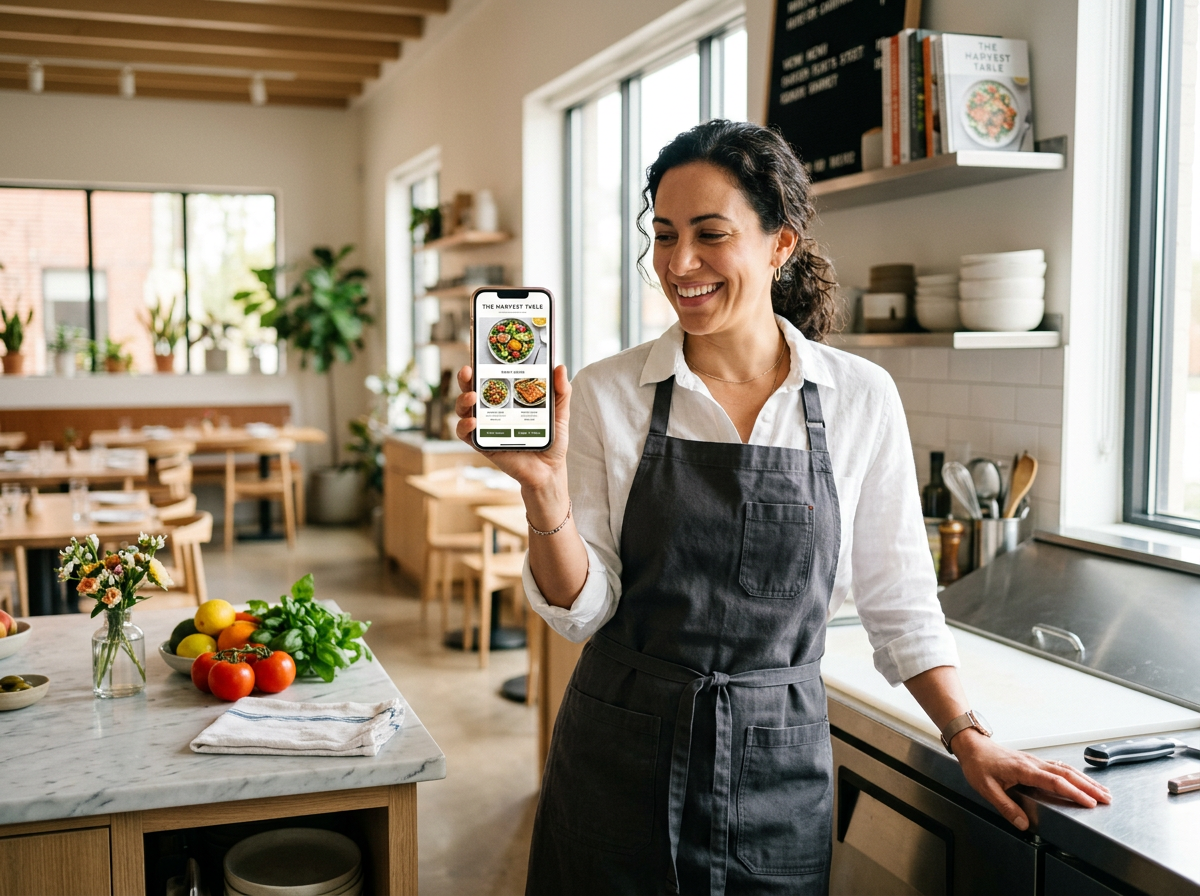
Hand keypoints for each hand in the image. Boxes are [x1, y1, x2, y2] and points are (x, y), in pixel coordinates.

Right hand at [454, 364, 571, 496]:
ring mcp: (486, 426)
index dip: (482, 366)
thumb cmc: (551, 440)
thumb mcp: (559, 413)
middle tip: (468, 371)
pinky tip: (474, 421)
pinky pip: (465, 434)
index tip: (479, 354)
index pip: (491, 378)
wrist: (549, 471)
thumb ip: (561, 391)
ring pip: (464, 409)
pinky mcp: (483, 443)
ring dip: (462, 400)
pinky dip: (465, 426)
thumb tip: (560, 367)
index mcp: (509, 399)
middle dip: (465, 378)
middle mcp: (493, 411)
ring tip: (472, 396)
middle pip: (472, 389)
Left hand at [952, 730, 1111, 829]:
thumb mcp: (986, 788)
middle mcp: (1033, 763)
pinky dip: (1074, 774)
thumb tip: (1023, 823)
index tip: (1090, 802)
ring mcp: (1035, 761)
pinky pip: (1058, 767)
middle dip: (1089, 786)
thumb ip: (1006, 806)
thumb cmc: (978, 765)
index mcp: (1024, 770)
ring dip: (1085, 779)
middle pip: (1067, 774)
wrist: (972, 746)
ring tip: (1102, 791)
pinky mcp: (1034, 761)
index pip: (1055, 782)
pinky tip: (1082, 779)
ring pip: (1066, 769)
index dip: (1074, 793)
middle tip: (1107, 798)